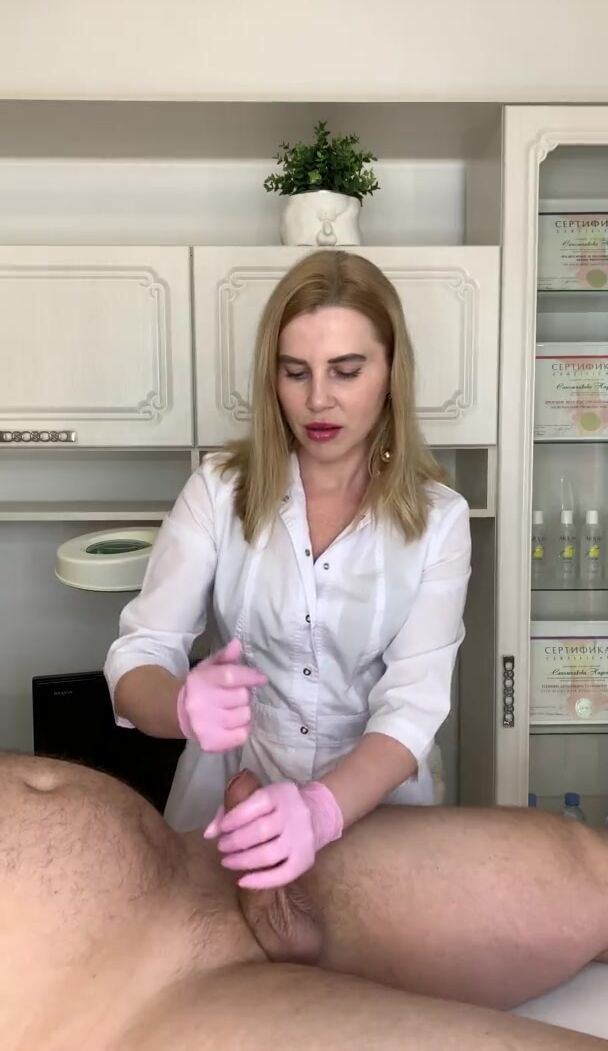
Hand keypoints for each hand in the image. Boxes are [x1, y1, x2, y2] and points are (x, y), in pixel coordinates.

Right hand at [176, 639, 266, 752]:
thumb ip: (224, 656)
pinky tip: (233, 725)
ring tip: (234, 710)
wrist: (179, 713)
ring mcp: (204, 725)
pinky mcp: (210, 742)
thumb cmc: (201, 687)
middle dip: (244, 695)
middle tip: (237, 696)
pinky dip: (242, 730)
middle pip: (242, 697)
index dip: (250, 676)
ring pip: (245, 716)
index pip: (231, 676)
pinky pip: (241, 735)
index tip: (261, 678)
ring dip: (244, 713)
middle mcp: (200, 703)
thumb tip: (238, 644)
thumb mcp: (208, 667)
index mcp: (200, 680)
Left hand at [204, 778, 342, 888]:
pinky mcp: (306, 860)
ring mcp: (301, 838)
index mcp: (280, 794)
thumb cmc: (276, 807)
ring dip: (243, 861)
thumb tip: (208, 834)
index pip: (256, 804)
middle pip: (261, 831)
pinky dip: (261, 881)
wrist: (316, 815)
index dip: (234, 818)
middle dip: (235, 842)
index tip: (221, 830)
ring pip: (270, 854)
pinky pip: (283, 874)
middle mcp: (294, 815)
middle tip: (221, 847)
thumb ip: (231, 811)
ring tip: (227, 862)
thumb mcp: (258, 799)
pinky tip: (243, 881)